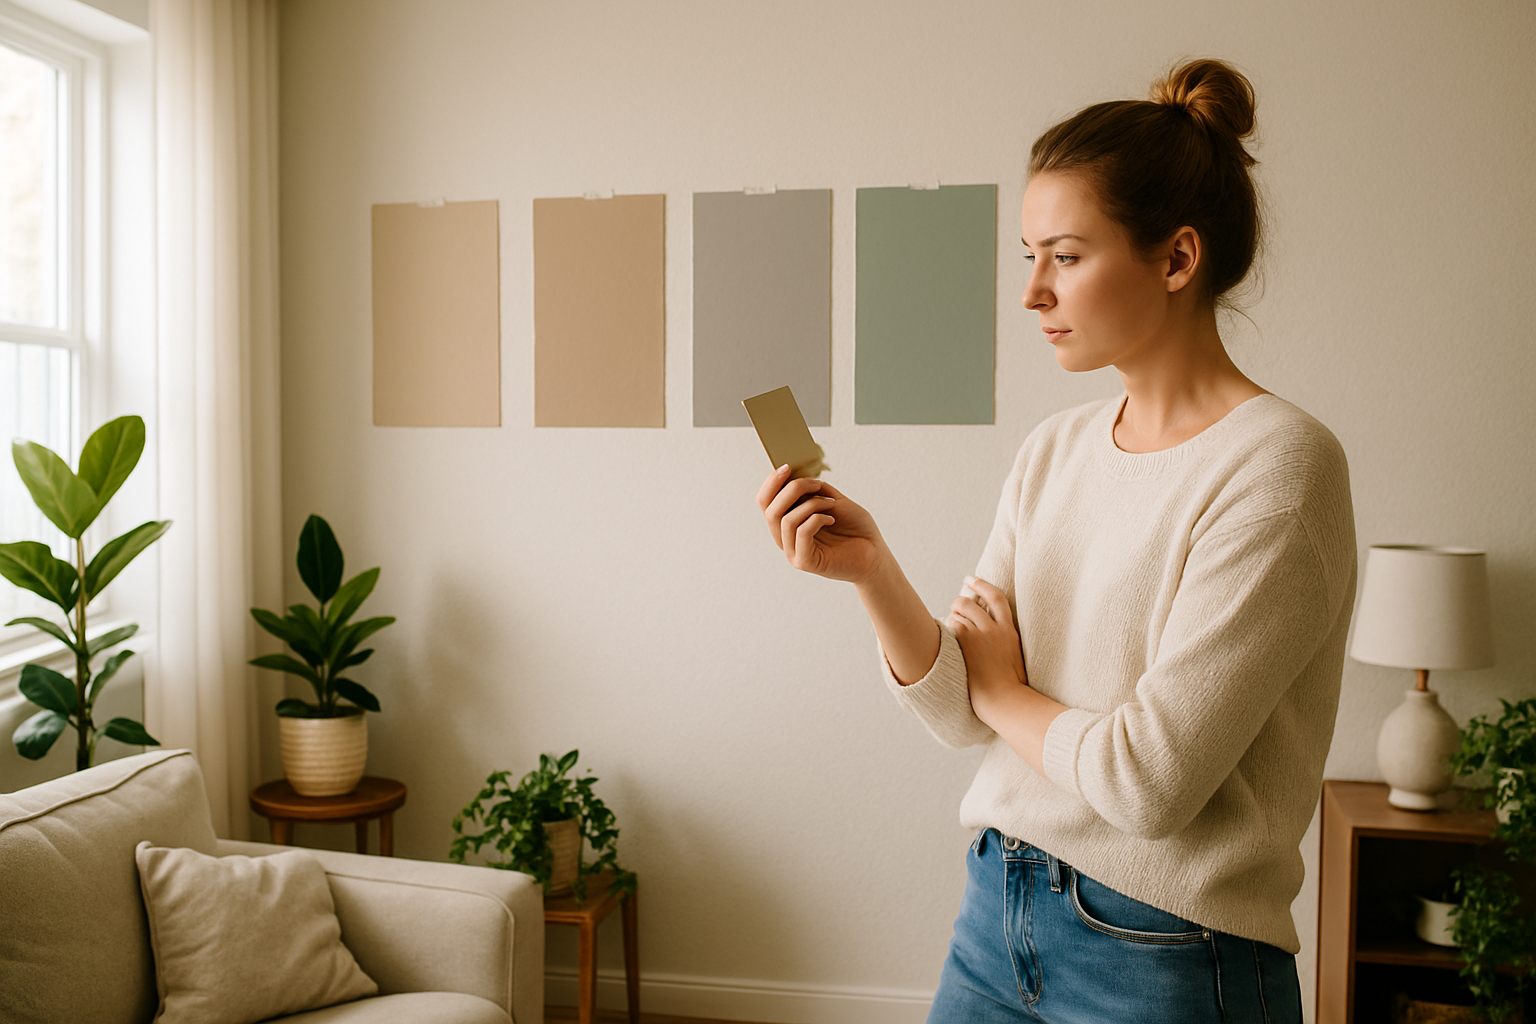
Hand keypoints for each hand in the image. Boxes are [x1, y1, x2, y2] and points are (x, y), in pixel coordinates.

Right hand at [756, 465, 885, 583]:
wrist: (875, 555)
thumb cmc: (855, 529)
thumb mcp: (833, 500)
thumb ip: (815, 490)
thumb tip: (797, 475)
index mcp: (788, 523)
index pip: (765, 502)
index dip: (771, 483)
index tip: (787, 467)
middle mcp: (786, 538)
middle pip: (770, 510)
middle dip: (792, 489)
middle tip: (817, 483)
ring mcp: (793, 552)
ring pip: (786, 520)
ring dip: (811, 504)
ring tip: (831, 504)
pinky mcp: (805, 562)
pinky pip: (802, 532)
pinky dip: (817, 519)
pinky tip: (832, 519)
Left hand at [947, 576, 1028, 727]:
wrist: (1005, 700)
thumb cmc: (1010, 687)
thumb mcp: (1014, 657)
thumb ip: (1004, 641)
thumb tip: (992, 633)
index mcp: (1010, 631)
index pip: (997, 597)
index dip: (982, 585)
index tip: (971, 579)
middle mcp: (995, 629)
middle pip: (971, 602)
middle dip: (959, 603)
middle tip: (954, 611)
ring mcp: (981, 635)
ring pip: (959, 611)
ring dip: (951, 617)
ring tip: (951, 630)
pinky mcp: (967, 643)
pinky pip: (951, 624)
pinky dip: (947, 629)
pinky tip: (945, 640)